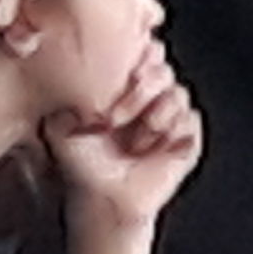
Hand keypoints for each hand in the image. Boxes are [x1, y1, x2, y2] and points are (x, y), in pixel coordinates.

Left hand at [43, 43, 200, 229]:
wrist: (106, 199)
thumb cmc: (85, 166)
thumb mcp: (60, 127)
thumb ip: (63, 98)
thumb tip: (66, 71)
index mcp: (121, 91)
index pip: (141, 55)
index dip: (137, 58)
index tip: (122, 75)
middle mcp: (148, 100)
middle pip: (163, 69)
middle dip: (142, 90)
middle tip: (118, 116)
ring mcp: (170, 117)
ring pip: (179, 93)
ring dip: (157, 113)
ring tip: (137, 140)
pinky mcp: (187, 138)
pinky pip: (191, 119)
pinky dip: (174, 130)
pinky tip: (155, 146)